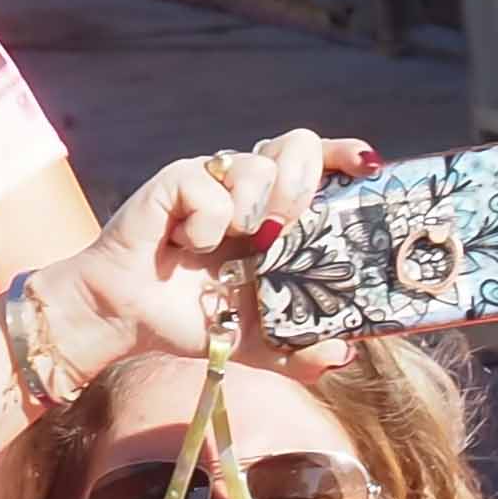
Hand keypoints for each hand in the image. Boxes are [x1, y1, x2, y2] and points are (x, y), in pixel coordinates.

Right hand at [55, 132, 375, 366]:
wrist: (130, 318)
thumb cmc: (193, 316)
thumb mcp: (258, 342)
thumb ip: (300, 350)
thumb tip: (342, 354)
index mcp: (278, 215)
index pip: (321, 166)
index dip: (345, 156)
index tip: (367, 167)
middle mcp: (249, 189)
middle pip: (298, 144)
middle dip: (300, 182)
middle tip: (281, 228)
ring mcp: (212, 180)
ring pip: (257, 162)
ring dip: (250, 210)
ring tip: (228, 244)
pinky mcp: (175, 181)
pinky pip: (206, 186)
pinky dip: (203, 225)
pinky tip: (184, 244)